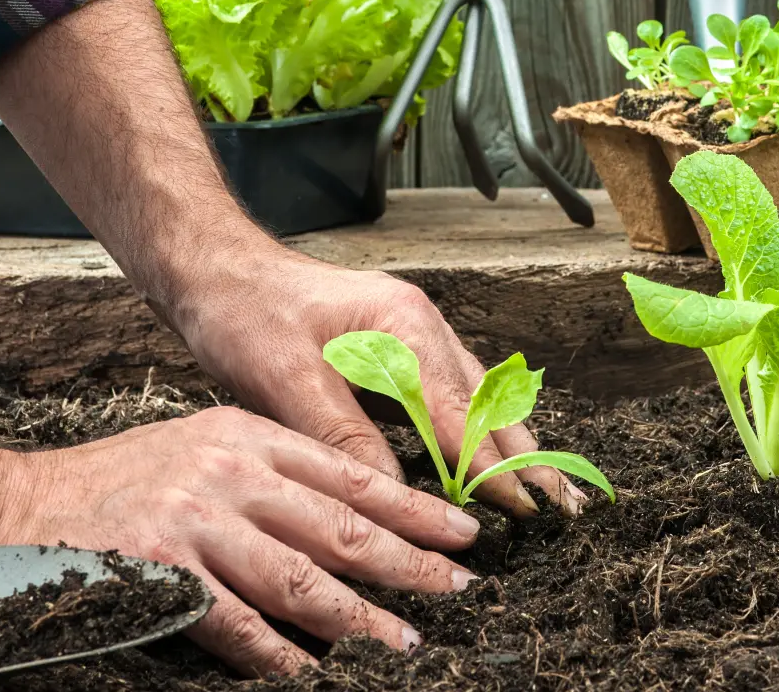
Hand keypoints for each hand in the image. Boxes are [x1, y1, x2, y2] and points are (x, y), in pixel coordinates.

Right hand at [0, 404, 480, 674]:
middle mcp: (229, 472)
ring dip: (359, 617)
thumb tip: (351, 518)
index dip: (413, 507)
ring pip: (301, 578)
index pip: (350, 474)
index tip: (462, 532)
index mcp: (247, 435)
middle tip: (458, 589)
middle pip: (340, 525)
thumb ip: (271, 473)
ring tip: (405, 642)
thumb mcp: (203, 446)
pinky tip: (312, 672)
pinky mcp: (161, 572)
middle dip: (409, 561)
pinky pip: (237, 624)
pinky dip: (279, 653)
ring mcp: (195, 522)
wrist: (18, 504)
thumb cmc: (120, 481)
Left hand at [175, 248, 585, 516]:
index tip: (524, 511)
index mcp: (403, 325)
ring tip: (546, 491)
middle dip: (526, 457)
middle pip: (488, 402)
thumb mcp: (285, 379)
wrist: (214, 267)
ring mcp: (412, 334)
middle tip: (564, 509)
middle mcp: (420, 326)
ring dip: (510, 445)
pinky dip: (477, 430)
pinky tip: (490, 459)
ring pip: (478, 397)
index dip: (492, 467)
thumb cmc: (244, 313)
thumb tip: (392, 496)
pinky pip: (452, 393)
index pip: (461, 412)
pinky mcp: (397, 347)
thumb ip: (343, 436)